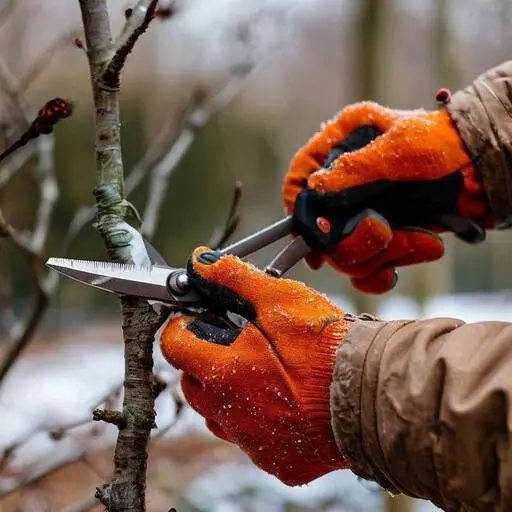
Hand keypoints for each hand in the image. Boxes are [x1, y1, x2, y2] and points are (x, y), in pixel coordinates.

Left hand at [160, 247, 348, 485]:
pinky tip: (282, 403)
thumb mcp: (281, 300)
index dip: (180, 327)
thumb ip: (236, 280)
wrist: (374, 395)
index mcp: (226, 373)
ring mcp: (254, 443)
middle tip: (230, 343)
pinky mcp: (278, 462)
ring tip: (257, 373)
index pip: (175, 347)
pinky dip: (255, 420)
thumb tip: (201, 263)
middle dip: (201, 360)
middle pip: (192, 384)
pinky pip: (251, 440)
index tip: (194, 319)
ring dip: (225, 393)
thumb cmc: (329, 347)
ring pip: (218, 416)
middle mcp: (231, 415)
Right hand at [283, 101, 492, 292]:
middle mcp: (348, 182)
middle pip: (322, 228)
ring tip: (423, 242)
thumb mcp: (400, 147)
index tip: (311, 231)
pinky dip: (384, 274)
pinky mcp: (384, 236)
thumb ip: (355, 169)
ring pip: (345, 252)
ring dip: (382, 255)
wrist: (486, 171)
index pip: (301, 176)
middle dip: (353, 239)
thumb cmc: (446, 144)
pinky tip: (414, 258)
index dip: (298, 205)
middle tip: (383, 232)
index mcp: (344, 146)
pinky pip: (366, 268)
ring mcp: (365, 211)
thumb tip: (315, 189)